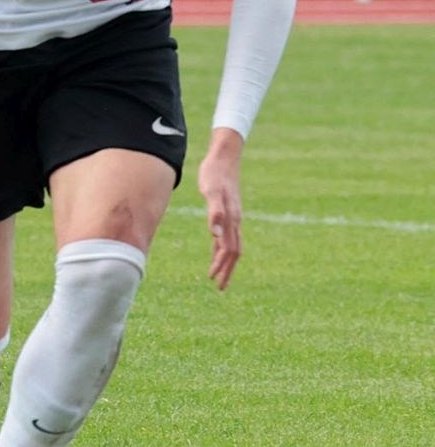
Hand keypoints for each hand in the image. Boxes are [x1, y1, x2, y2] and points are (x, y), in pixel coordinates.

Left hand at [196, 129, 244, 290]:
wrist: (223, 158)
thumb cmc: (214, 175)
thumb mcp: (210, 193)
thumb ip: (215, 213)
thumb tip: (215, 235)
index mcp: (232, 219)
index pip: (229, 250)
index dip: (222, 266)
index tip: (214, 280)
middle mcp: (235, 221)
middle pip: (234, 252)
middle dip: (227, 270)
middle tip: (220, 287)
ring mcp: (233, 217)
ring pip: (232, 245)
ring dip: (225, 261)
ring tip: (217, 275)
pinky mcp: (228, 211)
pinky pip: (227, 235)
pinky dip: (221, 247)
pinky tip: (215, 251)